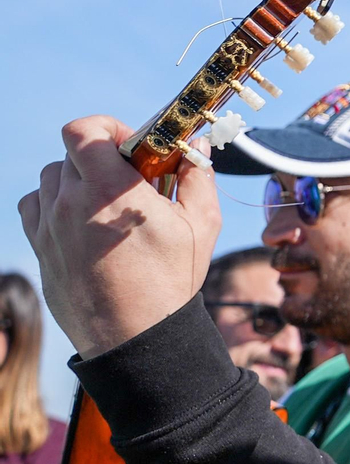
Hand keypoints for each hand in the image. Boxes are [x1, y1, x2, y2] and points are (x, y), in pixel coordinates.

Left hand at [20, 117, 221, 359]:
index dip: (106, 127)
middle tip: (128, 179)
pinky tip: (79, 220)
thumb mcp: (201, 225)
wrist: (134, 335)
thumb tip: (194, 147)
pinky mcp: (40, 247)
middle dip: (101, 158)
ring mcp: (49, 226)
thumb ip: (197, 177)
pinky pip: (34, 206)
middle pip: (72, 153)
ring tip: (104, 203)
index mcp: (111, 189)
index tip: (130, 145)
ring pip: (50, 178)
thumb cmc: (171, 280)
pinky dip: (53, 203)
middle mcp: (72, 202)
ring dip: (76, 180)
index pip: (83, 130)